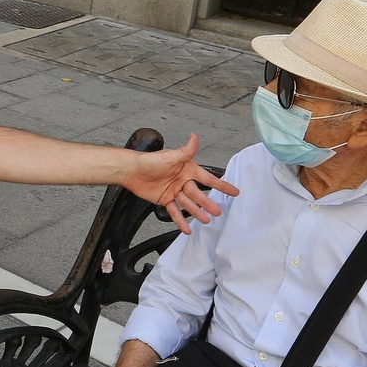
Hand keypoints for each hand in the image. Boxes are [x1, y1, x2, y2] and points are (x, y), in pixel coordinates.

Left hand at [122, 133, 239, 233]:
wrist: (132, 171)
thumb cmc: (150, 161)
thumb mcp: (171, 156)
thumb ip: (185, 151)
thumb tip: (195, 137)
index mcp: (187, 170)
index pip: (207, 178)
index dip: (221, 185)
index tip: (234, 192)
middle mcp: (183, 181)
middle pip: (198, 194)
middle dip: (208, 203)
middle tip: (217, 212)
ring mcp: (174, 191)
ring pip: (188, 204)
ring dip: (196, 213)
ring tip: (205, 221)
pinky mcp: (165, 200)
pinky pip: (174, 212)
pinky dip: (180, 221)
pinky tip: (186, 229)